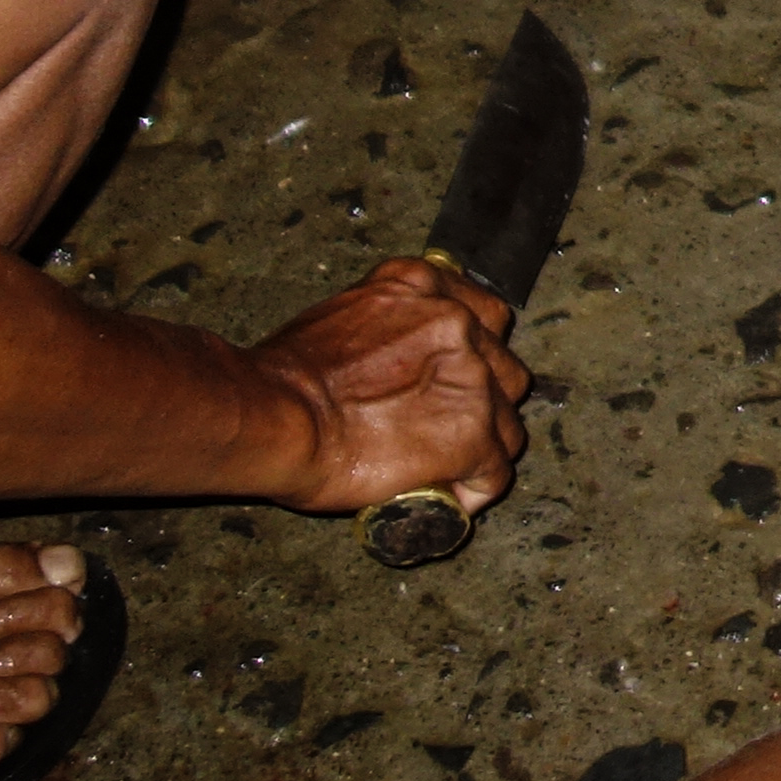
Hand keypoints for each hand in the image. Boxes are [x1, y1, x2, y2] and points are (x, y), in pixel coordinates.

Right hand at [250, 257, 529, 516]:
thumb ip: (390, 326)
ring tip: (449, 464)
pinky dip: (475, 487)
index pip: (479, 313)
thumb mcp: (345, 317)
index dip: (472, 352)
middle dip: (482, 397)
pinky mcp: (471, 434)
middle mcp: (455, 321)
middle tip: (446, 422)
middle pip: (501, 366)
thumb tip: (398, 358)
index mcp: (422, 285)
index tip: (455, 374)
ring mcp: (470, 378)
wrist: (273, 415)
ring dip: (484, 443)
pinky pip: (496, 469)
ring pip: (507, 420)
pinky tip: (450, 494)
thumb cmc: (287, 378)